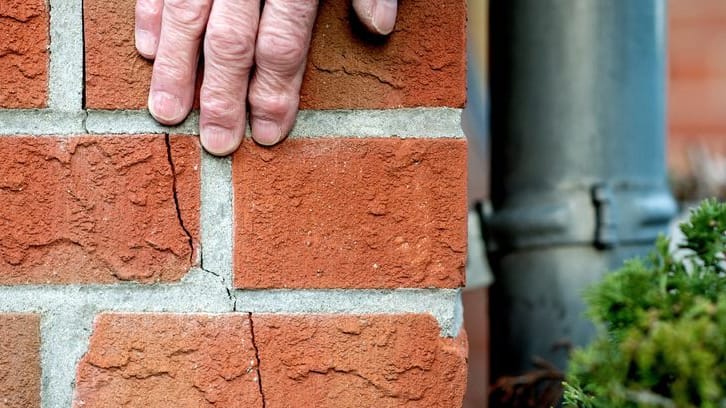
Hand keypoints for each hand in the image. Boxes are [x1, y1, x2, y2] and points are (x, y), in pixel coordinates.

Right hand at [135, 0, 397, 155]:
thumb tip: (379, 27)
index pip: (283, 44)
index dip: (275, 92)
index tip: (268, 133)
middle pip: (231, 41)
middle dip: (222, 96)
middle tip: (215, 142)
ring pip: (189, 14)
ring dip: (176, 67)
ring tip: (166, 113)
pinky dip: (151, 13)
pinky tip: (147, 50)